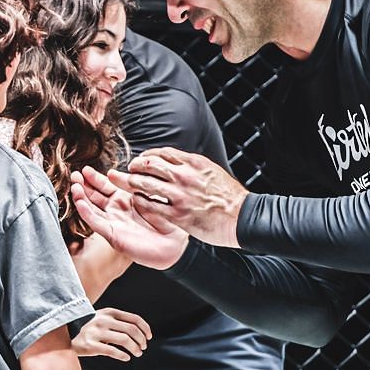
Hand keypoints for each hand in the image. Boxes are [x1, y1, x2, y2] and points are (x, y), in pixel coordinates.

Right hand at [71, 167, 188, 269]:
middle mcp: (116, 211)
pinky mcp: (112, 234)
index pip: (105, 186)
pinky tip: (80, 203)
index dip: (94, 178)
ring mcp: (112, 222)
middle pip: (94, 196)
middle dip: (83, 185)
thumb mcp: (153, 196)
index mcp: (125, 200)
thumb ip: (139, 184)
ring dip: (81, 198)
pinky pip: (96, 222)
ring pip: (91, 209)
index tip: (86, 169)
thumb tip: (128, 171)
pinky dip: (86, 213)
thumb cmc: (167, 221)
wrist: (174, 244)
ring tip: (75, 186)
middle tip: (74, 175)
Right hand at [72, 308, 151, 360]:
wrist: (67, 335)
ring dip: (135, 348)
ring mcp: (96, 332)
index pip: (134, 318)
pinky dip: (123, 355)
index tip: (149, 337)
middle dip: (141, 340)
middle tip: (143, 347)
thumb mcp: (103, 319)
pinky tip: (126, 357)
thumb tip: (142, 332)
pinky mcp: (91, 344)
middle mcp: (103, 320)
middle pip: (131, 330)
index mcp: (109, 312)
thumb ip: (119, 322)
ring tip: (137, 353)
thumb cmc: (91, 329)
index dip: (145, 328)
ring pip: (124, 340)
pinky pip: (112, 351)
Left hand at [113, 148, 247, 247]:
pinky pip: (150, 205)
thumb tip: (177, 162)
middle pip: (149, 165)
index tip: (142, 159)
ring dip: (133, 182)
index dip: (147, 155)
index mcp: (193, 163)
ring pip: (145, 183)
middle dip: (135, 166)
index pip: (162, 153)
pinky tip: (137, 201)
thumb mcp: (211, 171)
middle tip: (129, 170)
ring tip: (128, 183)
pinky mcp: (177, 214)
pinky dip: (140, 201)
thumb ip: (193, 166)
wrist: (241, 217)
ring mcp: (179, 195)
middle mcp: (184, 176)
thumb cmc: (229, 196)